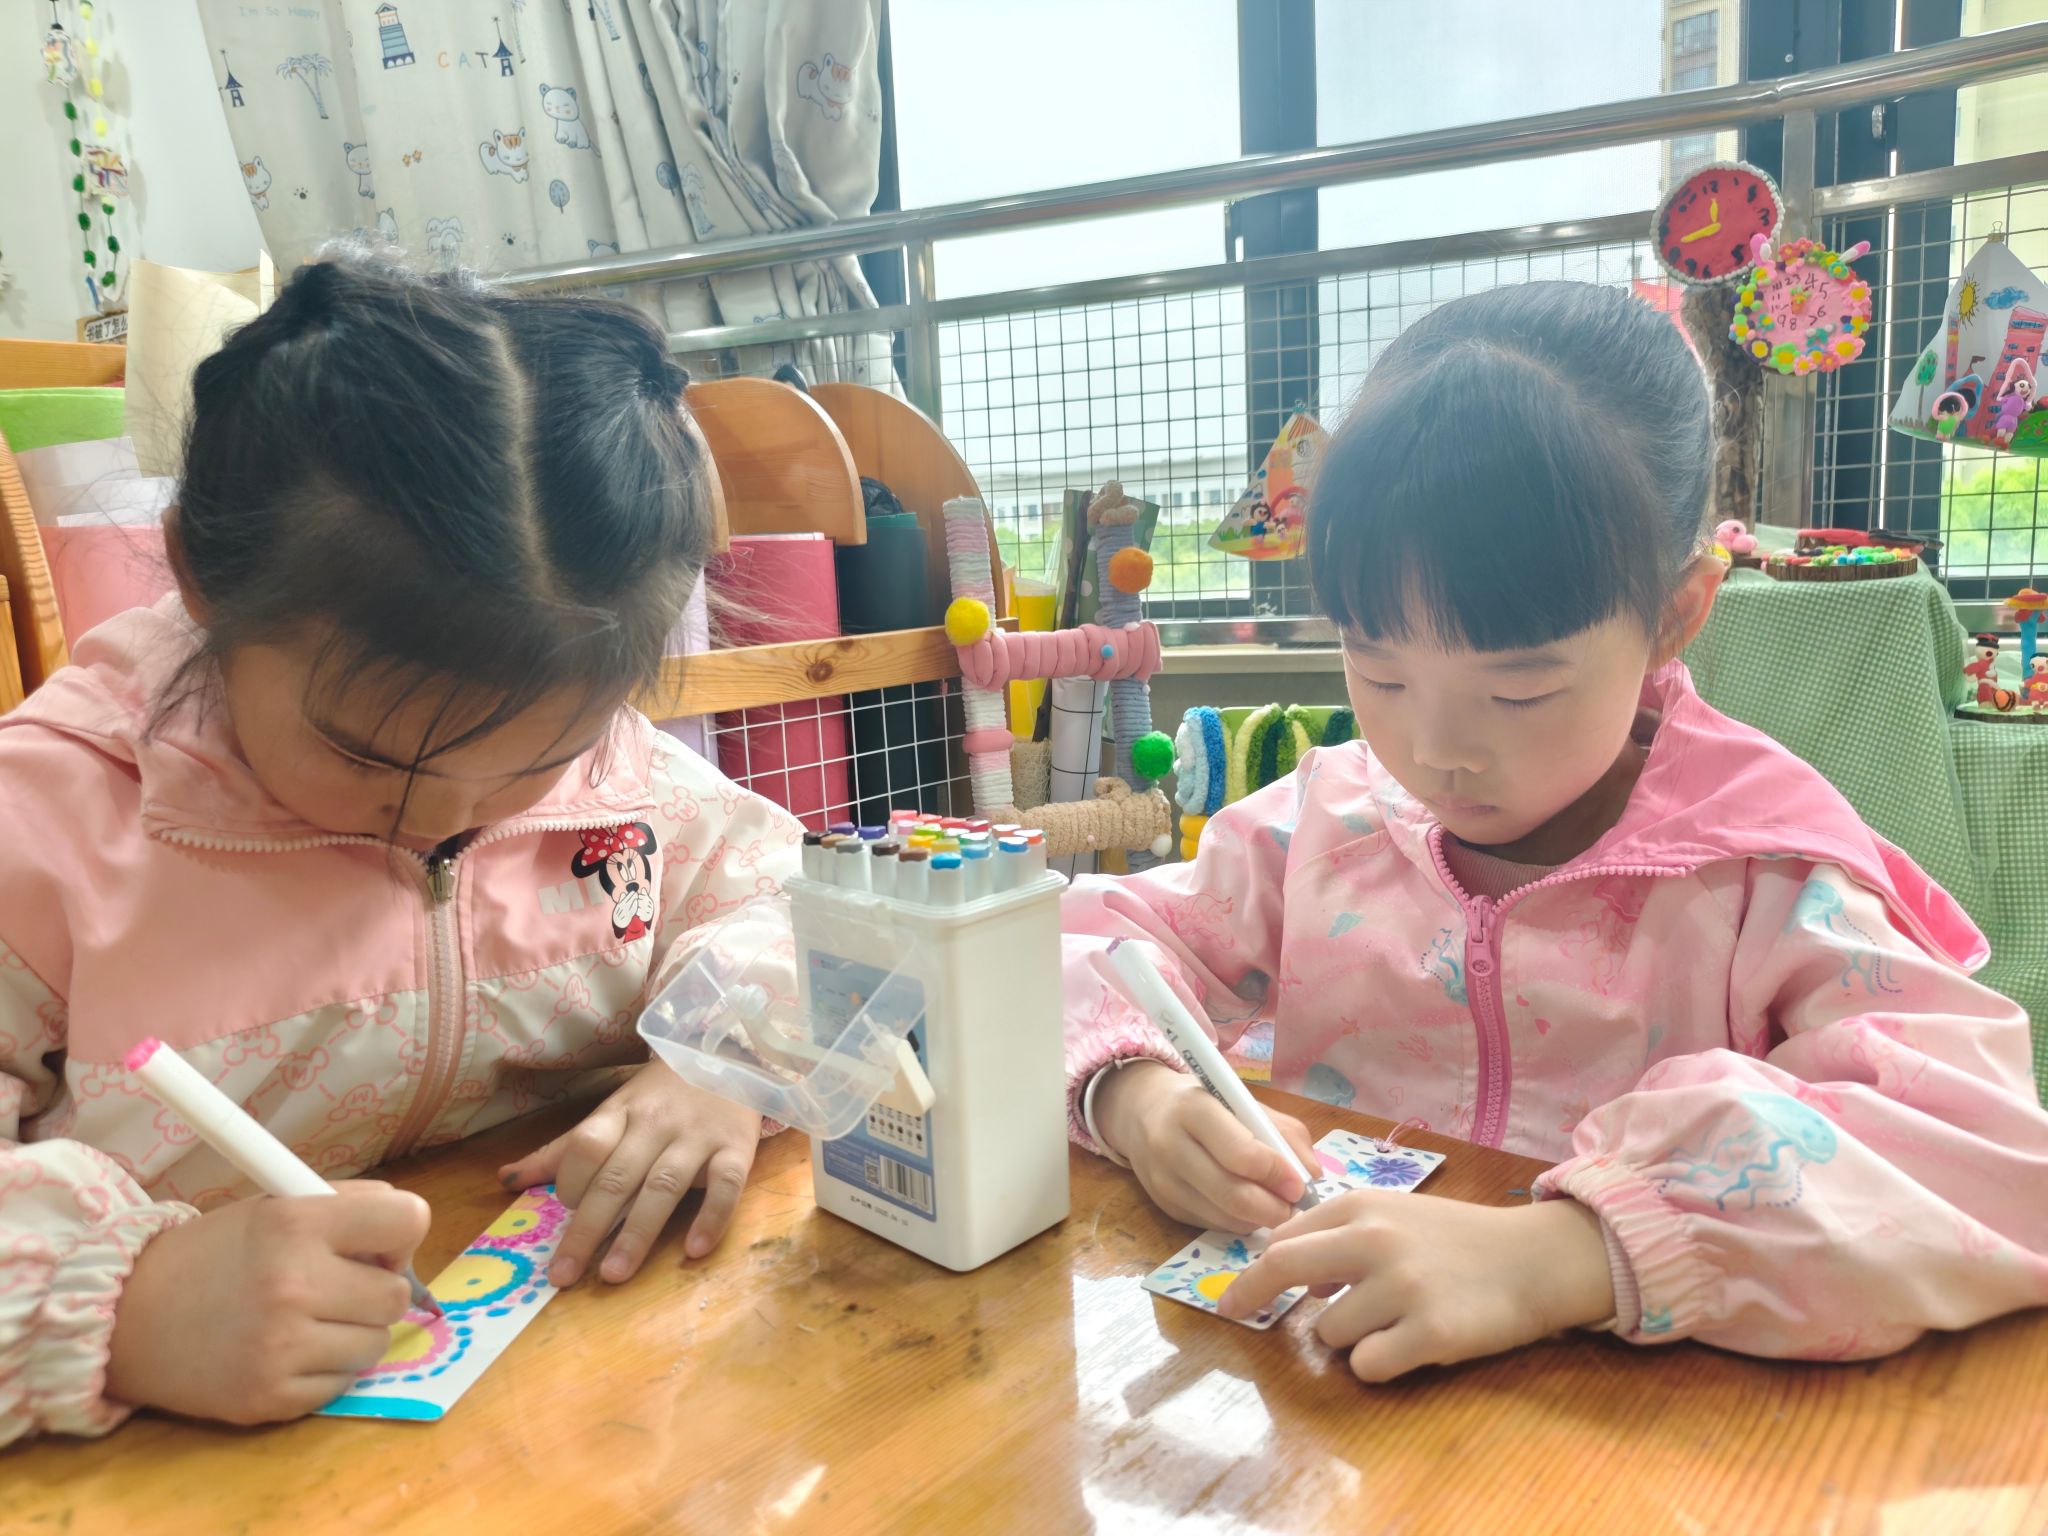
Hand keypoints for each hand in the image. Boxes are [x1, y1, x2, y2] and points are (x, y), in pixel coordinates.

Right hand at [106, 1181, 428, 1425]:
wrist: (128, 1317)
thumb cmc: (218, 1254)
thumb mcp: (278, 1205)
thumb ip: (349, 1212)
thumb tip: (409, 1243)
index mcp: (296, 1221)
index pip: (408, 1219)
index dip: (399, 1232)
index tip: (376, 1244)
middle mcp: (291, 1283)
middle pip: (397, 1294)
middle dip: (374, 1289)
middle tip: (332, 1286)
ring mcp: (281, 1347)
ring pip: (376, 1344)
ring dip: (352, 1332)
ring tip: (305, 1319)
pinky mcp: (271, 1397)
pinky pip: (341, 1383)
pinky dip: (323, 1369)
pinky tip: (283, 1351)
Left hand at [497, 1062, 761, 1286]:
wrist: (730, 1056)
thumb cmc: (663, 1094)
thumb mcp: (613, 1111)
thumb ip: (563, 1149)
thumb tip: (504, 1180)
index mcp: (620, 1113)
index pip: (586, 1145)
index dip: (569, 1181)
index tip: (560, 1213)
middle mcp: (656, 1125)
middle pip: (616, 1177)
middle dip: (588, 1228)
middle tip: (565, 1275)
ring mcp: (698, 1137)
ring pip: (663, 1186)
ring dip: (638, 1233)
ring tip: (614, 1274)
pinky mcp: (737, 1148)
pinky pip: (726, 1185)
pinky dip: (711, 1217)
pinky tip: (695, 1250)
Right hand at [1093, 1060, 1317, 1232]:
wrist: (1144, 1111)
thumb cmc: (1207, 1103)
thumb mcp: (1244, 1101)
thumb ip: (1283, 1133)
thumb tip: (1312, 1175)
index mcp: (1193, 1108)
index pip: (1241, 1153)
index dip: (1276, 1174)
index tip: (1299, 1185)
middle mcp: (1169, 1145)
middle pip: (1232, 1194)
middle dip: (1273, 1209)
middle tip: (1294, 1208)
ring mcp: (1162, 1181)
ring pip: (1224, 1217)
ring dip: (1258, 1219)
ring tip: (1275, 1206)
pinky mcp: (1164, 1207)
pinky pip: (1212, 1224)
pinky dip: (1238, 1222)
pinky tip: (1246, 1207)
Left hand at [1217, 1191, 1615, 1380]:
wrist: (1533, 1258)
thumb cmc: (1457, 1239)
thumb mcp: (1396, 1216)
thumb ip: (1342, 1237)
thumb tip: (1295, 1277)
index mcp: (1362, 1206)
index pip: (1282, 1240)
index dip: (1253, 1271)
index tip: (1234, 1294)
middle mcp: (1376, 1240)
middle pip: (1282, 1268)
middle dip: (1250, 1295)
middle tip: (1234, 1313)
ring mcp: (1402, 1287)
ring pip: (1329, 1332)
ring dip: (1348, 1338)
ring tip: (1392, 1323)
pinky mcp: (1431, 1334)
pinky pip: (1367, 1366)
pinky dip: (1379, 1364)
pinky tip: (1409, 1345)